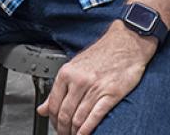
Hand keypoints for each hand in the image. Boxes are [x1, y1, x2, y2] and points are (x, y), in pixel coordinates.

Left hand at [35, 21, 156, 134]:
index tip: (55, 126)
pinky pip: (95, 116)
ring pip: (78, 118)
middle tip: (63, 133)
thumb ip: (58, 89)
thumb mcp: (75, 66)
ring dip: (74, 131)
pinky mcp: (111, 94)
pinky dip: (87, 130)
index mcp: (67, 73)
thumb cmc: (102, 54)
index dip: (52, 120)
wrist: (126, 43)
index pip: (53, 104)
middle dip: (62, 128)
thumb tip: (42, 109)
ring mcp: (95, 88)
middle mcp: (79, 80)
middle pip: (64, 113)